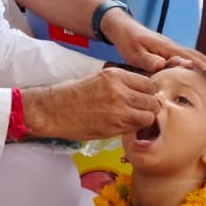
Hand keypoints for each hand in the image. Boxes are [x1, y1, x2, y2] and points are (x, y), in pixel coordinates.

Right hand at [21, 67, 158, 140]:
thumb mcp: (99, 78)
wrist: (53, 109)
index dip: (148, 93)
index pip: (148, 84)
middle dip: (149, 107)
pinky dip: (132, 129)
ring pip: (147, 117)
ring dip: (143, 120)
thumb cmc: (73, 93)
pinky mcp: (113, 127)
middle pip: (152, 101)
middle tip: (141, 111)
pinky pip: (134, 128)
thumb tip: (140, 92)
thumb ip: (121, 83)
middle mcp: (119, 91)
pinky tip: (123, 126)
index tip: (143, 98)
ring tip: (133, 120)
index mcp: (115, 76)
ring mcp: (117, 110)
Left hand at [102, 9, 205, 82]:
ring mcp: (176, 51)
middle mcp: (177, 49)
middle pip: (205, 61)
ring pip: (202, 62)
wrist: (122, 27)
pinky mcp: (173, 55)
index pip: (195, 60)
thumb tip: (164, 65)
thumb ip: (148, 60)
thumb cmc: (127, 40)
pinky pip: (195, 63)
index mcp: (170, 49)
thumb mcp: (133, 52)